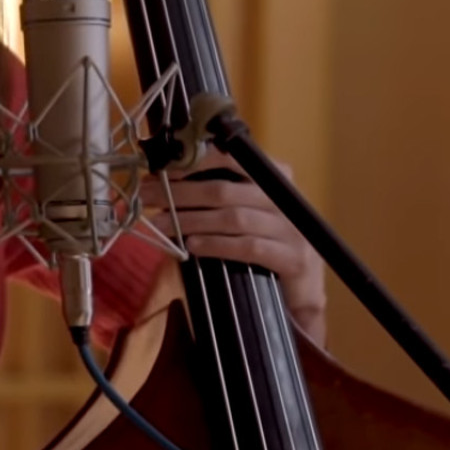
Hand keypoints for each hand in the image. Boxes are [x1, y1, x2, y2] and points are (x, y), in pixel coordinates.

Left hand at [139, 150, 327, 345]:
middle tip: (147, 197)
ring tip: (160, 225)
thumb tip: (165, 188)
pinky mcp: (293, 258)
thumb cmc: (265, 246)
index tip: (161, 169)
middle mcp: (285, 199)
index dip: (194, 162)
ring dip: (191, 220)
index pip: (232, 158)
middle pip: (224, 190)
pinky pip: (249, 247)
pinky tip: (192, 246)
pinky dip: (216, 245)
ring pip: (233, 218)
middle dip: (179, 193)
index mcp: (274, 177)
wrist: (302, 291)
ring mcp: (292, 228)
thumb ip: (218, 197)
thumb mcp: (244, 214)